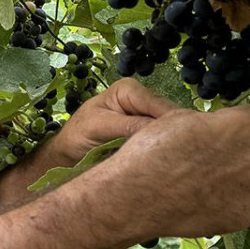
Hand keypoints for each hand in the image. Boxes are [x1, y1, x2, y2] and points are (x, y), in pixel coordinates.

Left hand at [50, 78, 177, 165]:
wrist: (67, 152)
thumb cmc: (76, 135)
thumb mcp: (100, 128)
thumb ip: (128, 126)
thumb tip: (158, 129)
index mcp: (128, 89)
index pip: (157, 104)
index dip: (171, 121)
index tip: (182, 140)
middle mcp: (140, 99)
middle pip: (167, 115)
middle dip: (172, 132)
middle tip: (181, 153)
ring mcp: (144, 116)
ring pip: (167, 128)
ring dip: (169, 142)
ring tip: (176, 158)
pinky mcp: (145, 132)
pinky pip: (160, 138)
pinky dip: (163, 147)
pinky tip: (167, 159)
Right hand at [91, 103, 249, 240]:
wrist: (137, 197)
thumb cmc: (153, 152)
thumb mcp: (181, 119)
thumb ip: (214, 122)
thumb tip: (223, 128)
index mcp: (243, 124)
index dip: (242, 123)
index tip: (230, 131)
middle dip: (248, 150)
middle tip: (222, 159)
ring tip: (225, 182)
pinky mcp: (248, 215)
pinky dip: (244, 202)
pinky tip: (220, 201)